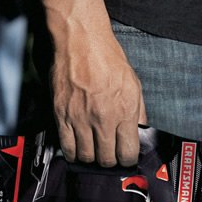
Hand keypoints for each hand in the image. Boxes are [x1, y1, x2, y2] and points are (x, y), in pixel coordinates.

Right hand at [33, 0, 145, 166]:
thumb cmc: (108, 59)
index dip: (127, 160)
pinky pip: (67, 147)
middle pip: (106, 159)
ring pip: (86, 157)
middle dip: (109, 161)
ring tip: (93, 151)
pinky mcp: (62, 115)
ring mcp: (81, 118)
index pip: (128, 153)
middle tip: (108, 154)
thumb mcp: (133, 84)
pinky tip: (78, 149)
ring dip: (91, 158)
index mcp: (125, 111)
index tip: (124, 157)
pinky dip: (73, 153)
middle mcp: (103, 118)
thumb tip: (140, 134)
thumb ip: (138, 112)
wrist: (81, 40)